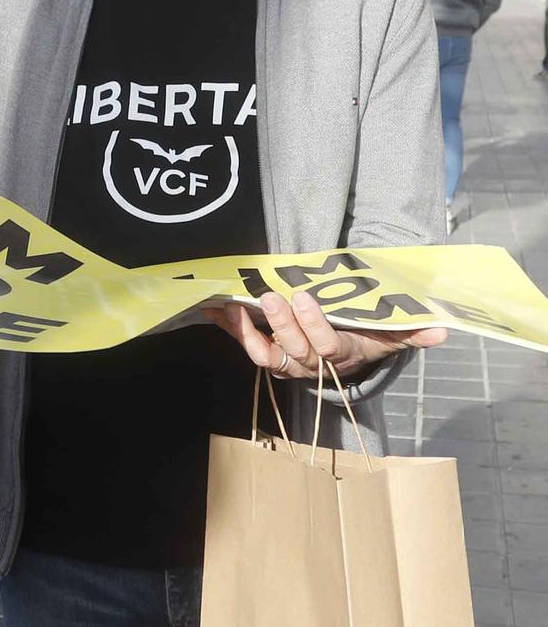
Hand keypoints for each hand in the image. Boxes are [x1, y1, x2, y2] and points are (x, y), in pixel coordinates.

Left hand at [200, 291, 446, 384]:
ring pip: (265, 353)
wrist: (340, 354)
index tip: (304, 297)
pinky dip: (230, 328)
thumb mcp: (389, 335)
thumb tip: (442, 331)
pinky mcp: (265, 351)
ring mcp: (285, 360)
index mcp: (339, 355)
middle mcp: (309, 363)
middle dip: (281, 324)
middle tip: (271, 295)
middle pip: (293, 350)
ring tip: (235, 305)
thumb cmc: (364, 337)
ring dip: (247, 331)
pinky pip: (245, 343)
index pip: (326, 346)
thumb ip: (410, 331)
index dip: (313, 325)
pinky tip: (215, 308)